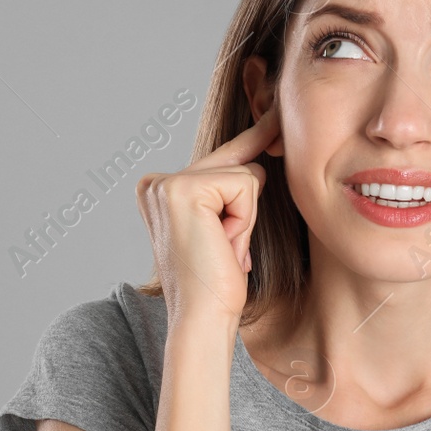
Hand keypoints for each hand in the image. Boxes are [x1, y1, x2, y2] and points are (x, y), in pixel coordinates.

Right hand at [135, 106, 279, 327]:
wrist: (202, 318)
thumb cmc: (216, 282)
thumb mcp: (223, 225)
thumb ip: (230, 188)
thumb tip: (261, 155)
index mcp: (158, 189)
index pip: (220, 158)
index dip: (253, 139)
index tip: (274, 112)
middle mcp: (156, 182)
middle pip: (236, 163)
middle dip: (244, 209)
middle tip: (224, 249)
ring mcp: (166, 183)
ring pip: (245, 175)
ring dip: (245, 220)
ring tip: (223, 250)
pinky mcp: (185, 188)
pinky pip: (245, 185)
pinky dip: (244, 221)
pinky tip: (222, 246)